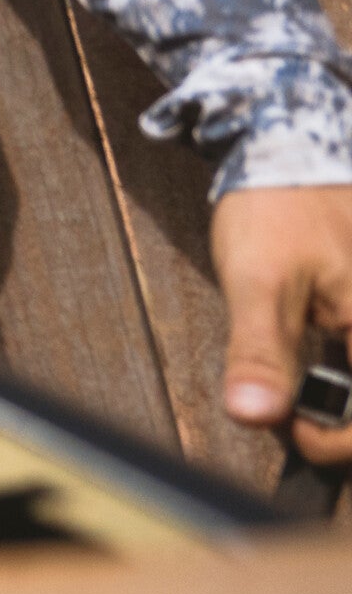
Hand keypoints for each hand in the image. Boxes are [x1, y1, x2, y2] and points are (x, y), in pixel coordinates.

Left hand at [211, 182, 351, 465]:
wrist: (287, 150)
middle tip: (287, 417)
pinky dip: (339, 381)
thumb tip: (254, 415)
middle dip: (336, 427)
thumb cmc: (278, 206)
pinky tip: (310, 377)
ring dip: (338, 406)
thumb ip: (260, 351)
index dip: (333, 442)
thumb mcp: (258, 280)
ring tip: (295, 401)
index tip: (290, 432)